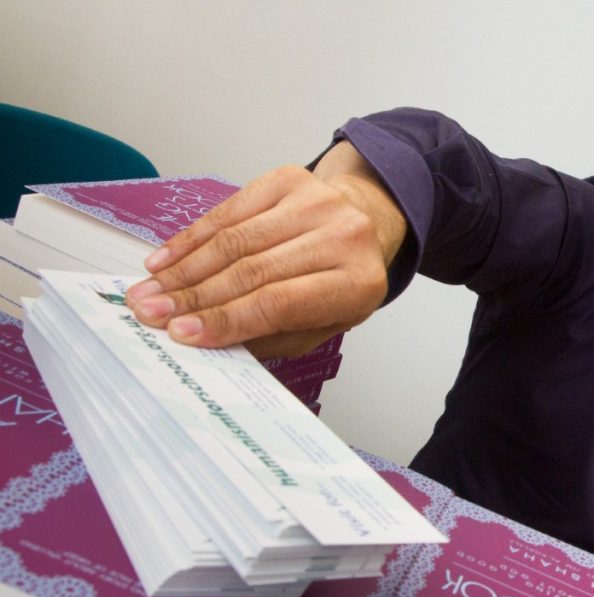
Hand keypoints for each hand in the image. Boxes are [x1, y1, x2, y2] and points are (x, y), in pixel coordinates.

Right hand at [125, 144, 406, 357]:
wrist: (364, 222)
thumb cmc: (341, 282)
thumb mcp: (321, 324)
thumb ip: (271, 335)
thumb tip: (206, 340)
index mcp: (357, 282)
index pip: (279, 303)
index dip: (225, 318)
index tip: (180, 333)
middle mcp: (343, 236)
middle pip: (252, 270)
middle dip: (193, 297)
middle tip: (150, 314)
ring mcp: (317, 201)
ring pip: (234, 239)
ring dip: (183, 269)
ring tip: (149, 292)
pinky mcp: (289, 179)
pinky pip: (229, 211)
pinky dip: (191, 238)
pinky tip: (165, 259)